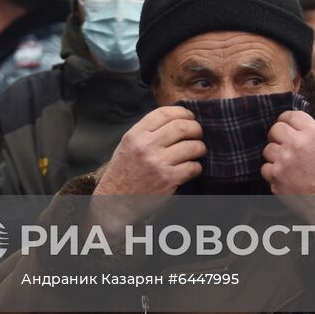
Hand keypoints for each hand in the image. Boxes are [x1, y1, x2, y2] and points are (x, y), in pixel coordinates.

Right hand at [91, 106, 205, 231]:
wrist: (115, 201)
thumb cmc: (123, 172)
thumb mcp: (128, 145)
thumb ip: (147, 131)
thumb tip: (174, 119)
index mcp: (135, 134)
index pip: (164, 113)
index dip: (182, 112)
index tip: (189, 117)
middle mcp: (146, 146)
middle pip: (182, 127)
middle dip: (196, 128)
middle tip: (198, 133)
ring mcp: (158, 163)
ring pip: (192, 146)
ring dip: (200, 148)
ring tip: (197, 151)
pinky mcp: (168, 180)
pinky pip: (193, 167)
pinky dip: (196, 167)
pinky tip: (191, 168)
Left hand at [261, 110, 314, 224]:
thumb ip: (309, 133)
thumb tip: (291, 124)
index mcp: (313, 134)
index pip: (290, 115)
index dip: (287, 120)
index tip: (287, 126)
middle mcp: (297, 144)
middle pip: (275, 129)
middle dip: (278, 137)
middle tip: (285, 146)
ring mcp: (284, 160)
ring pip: (268, 149)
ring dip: (275, 156)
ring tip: (289, 165)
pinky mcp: (276, 176)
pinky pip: (266, 168)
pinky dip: (273, 173)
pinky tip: (286, 177)